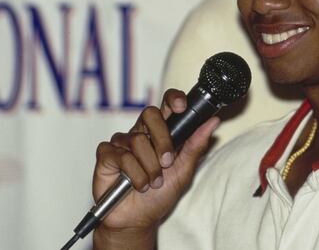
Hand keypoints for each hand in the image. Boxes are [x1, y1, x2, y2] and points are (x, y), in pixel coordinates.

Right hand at [91, 89, 219, 247]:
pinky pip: (121, 155)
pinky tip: (135, 185)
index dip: (173, 99)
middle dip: (162, 140)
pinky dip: (133, 174)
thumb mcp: (183, 172)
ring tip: (152, 183)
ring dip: (149, 168)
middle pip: (150, 114)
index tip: (182, 106)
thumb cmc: (159, 196)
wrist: (137, 220)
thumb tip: (213, 122)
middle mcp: (140, 133)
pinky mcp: (106, 154)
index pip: (166, 105)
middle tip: (167, 162)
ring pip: (137, 140)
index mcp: (160, 133)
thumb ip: (195, 146)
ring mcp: (121, 142)